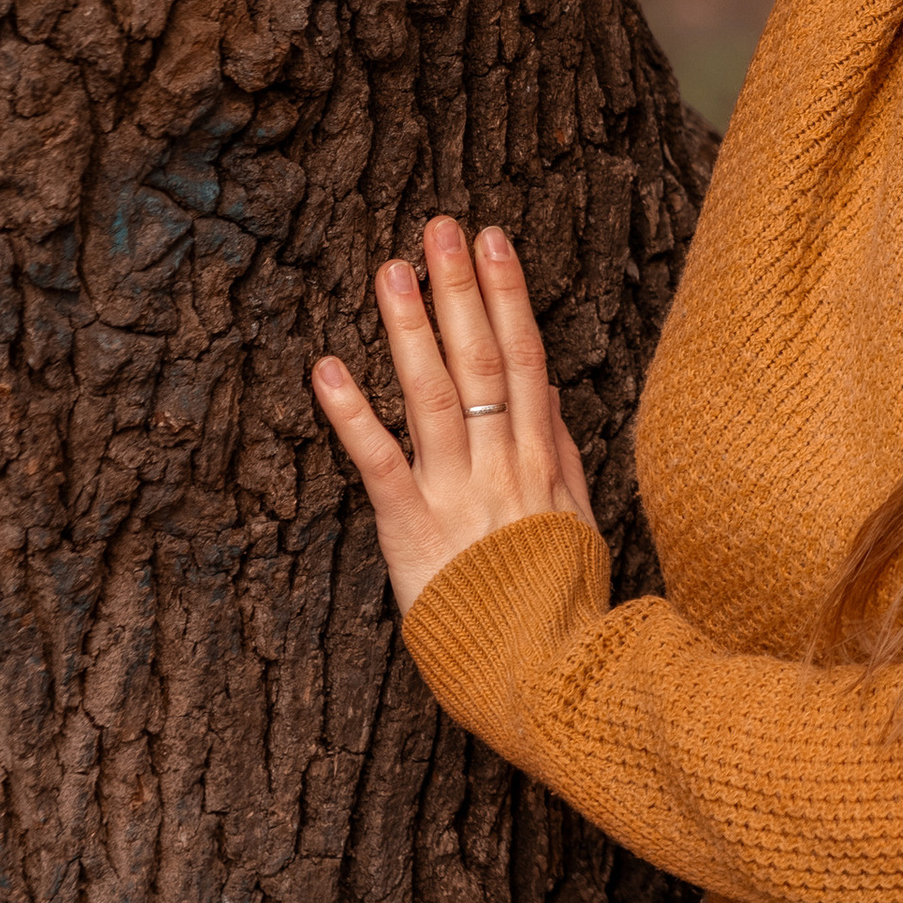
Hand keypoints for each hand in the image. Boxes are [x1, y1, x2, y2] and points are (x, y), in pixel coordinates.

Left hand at [312, 217, 592, 612]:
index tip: (492, 240)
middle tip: (439, 226)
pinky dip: (352, 415)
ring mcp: (456, 494)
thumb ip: (557, 448)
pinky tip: (326, 368)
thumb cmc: (558, 600)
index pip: (523, 357)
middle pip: (479, 360)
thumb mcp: (575, 518)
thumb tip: (541, 384)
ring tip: (389, 270)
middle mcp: (500, 464)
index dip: (507, 295)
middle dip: (459, 289)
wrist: (548, 675)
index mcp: (539, 458)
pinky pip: (378, 462)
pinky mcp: (412, 530)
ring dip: (409, 329)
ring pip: (431, 396)